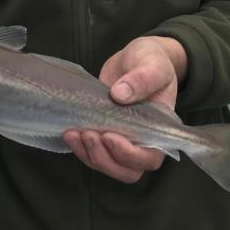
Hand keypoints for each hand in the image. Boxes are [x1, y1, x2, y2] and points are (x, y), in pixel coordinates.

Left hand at [63, 36, 186, 183]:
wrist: (136, 58)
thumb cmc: (152, 61)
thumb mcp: (153, 64)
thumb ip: (142, 79)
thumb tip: (120, 94)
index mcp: (160, 129)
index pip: (150, 158)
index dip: (128, 154)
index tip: (110, 135)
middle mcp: (142, 141)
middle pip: (127, 171)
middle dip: (104, 158)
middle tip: (88, 134)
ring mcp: (122, 140)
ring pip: (107, 165)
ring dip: (88, 155)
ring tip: (73, 133)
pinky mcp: (104, 133)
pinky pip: (92, 153)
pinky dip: (80, 148)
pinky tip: (69, 132)